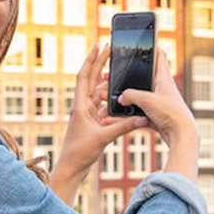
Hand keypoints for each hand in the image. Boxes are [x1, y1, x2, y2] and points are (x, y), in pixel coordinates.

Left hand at [48, 41, 145, 201]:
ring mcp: (87, 115)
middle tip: (109, 48)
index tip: (99, 45)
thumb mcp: (104, 137)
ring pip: (98, 93)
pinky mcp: (92, 124)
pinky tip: (121, 100)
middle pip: (91, 80)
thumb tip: (142, 118)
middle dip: (100, 64)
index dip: (92, 59)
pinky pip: (104, 108)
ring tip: (118, 72)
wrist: (71, 168)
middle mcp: (82, 107)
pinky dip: (112, 102)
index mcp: (80, 105)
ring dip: (107, 83)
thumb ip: (123, 127)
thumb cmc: (80, 152)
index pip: (85, 76)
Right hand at [117, 47, 198, 183]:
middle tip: (109, 75)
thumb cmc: (171, 114)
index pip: (159, 55)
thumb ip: (130, 95)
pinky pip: (136, 113)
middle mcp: (162, 88)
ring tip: (105, 97)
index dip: (151, 46)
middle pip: (141, 77)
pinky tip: (111, 119)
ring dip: (122, 98)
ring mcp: (158, 102)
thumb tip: (120, 98)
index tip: (141, 40)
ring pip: (136, 97)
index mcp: (164, 78)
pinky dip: (124, 116)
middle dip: (125, 77)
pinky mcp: (155, 116)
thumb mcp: (147, 100)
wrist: (182, 136)